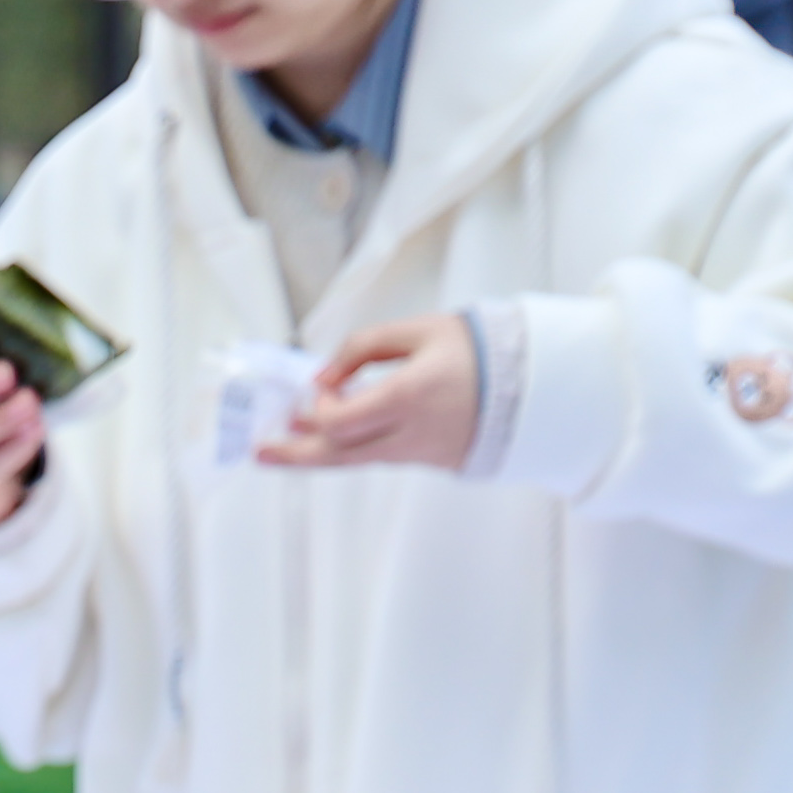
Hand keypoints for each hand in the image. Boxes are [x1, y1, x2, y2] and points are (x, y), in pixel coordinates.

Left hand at [262, 315, 477, 471]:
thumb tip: (323, 377)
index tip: (320, 386)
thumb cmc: (477, 350)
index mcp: (409, 397)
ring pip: (355, 462)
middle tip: (259, 453)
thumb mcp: (419, 330)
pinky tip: (330, 437)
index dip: (319, 407)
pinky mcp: (427, 461)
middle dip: (294, 454)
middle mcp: (411, 434)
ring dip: (317, 452)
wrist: (533, 384)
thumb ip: (363, 347)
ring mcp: (420, 453)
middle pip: (338, 455)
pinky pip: (378, 458)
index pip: (342, 421)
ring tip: (282, 446)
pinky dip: (349, 448)